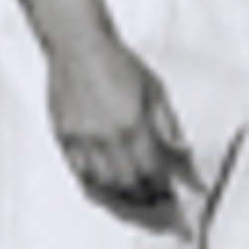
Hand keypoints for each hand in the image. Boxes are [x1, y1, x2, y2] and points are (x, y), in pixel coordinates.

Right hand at [47, 25, 199, 229]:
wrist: (78, 45)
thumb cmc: (119, 63)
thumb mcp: (154, 89)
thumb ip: (168, 124)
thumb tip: (184, 152)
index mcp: (134, 125)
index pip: (152, 172)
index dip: (163, 189)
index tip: (170, 197)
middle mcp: (108, 137)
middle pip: (129, 184)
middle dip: (145, 198)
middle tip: (155, 203)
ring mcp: (83, 139)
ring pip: (104, 184)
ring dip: (122, 197)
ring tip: (134, 198)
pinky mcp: (64, 137)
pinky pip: (81, 173)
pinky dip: (96, 185)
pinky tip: (106, 187)